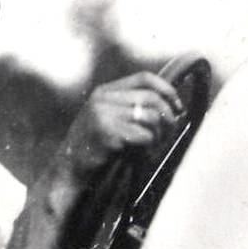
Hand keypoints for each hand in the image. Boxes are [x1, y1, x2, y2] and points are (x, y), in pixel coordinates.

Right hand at [56, 71, 183, 181]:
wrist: (69, 170)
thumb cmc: (94, 147)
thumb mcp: (106, 117)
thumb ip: (129, 106)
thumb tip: (169, 104)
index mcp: (104, 91)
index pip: (145, 78)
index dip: (167, 89)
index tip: (178, 106)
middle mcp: (103, 99)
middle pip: (151, 98)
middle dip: (168, 117)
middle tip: (168, 134)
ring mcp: (104, 115)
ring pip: (151, 117)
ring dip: (159, 135)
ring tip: (152, 146)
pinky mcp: (108, 134)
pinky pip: (144, 136)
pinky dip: (149, 147)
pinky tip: (141, 155)